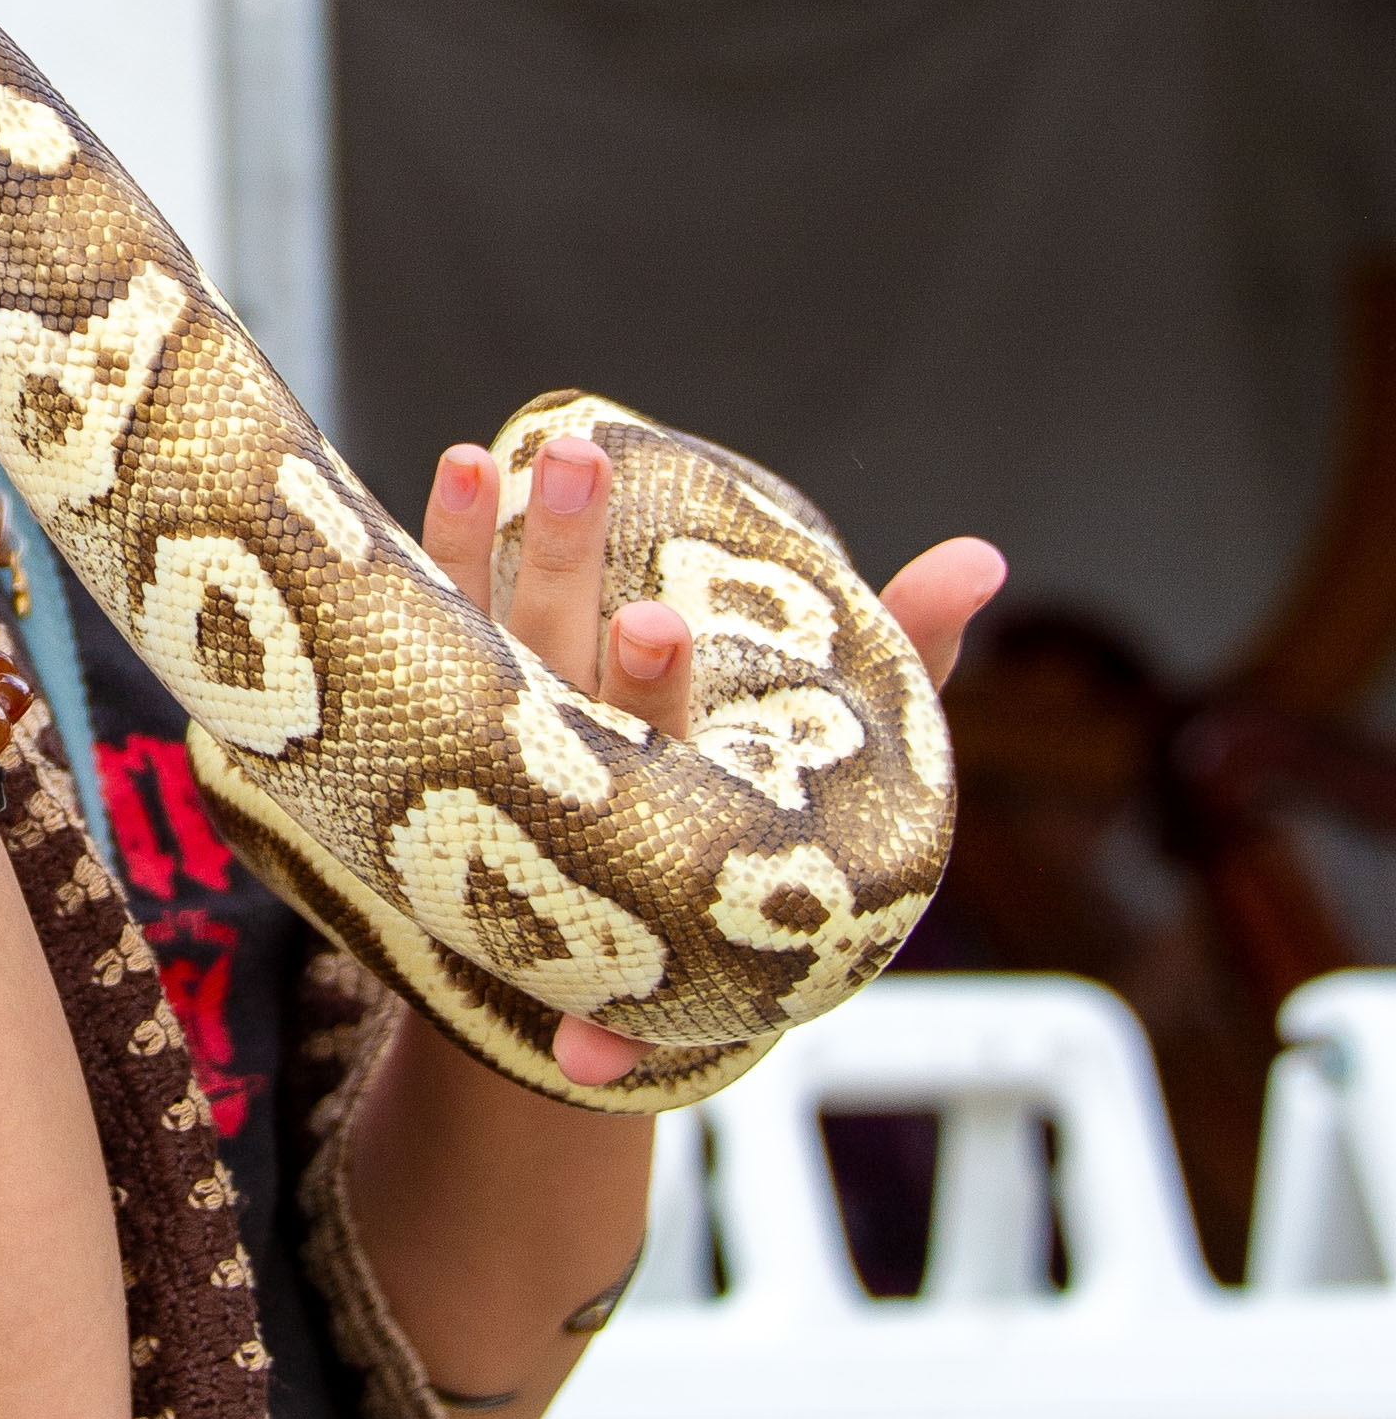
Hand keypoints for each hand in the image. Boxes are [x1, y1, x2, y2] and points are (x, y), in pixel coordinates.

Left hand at [420, 429, 1006, 1088]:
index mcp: (672, 812)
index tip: (653, 622)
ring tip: (493, 457)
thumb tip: (981, 554)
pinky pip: (437, 629)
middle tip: (576, 550)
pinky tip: (469, 461)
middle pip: (568, 693)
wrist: (578, 961)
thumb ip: (907, 656)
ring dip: (489, 552)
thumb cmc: (743, 836)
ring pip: (490, 649)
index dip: (652, 687)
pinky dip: (450, 544)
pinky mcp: (443, 717)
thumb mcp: (839, 764)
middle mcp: (571, 788)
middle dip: (561, 627)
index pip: (656, 747)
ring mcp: (496, 755)